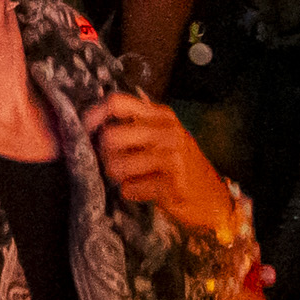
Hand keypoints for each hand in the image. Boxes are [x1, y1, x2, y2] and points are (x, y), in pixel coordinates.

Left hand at [84, 91, 231, 239]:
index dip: (93, 117)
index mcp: (160, 115)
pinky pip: (130, 188)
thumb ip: (132, 125)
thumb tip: (88, 124)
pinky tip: (147, 190)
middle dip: (105, 156)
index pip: (116, 103)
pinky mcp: (173, 183)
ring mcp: (173, 156)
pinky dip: (133, 192)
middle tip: (117, 164)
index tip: (87, 132)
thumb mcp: (159, 136)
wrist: (212, 197)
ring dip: (118, 177)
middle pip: (110, 136)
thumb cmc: (177, 165)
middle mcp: (167, 131)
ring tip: (134, 177)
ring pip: (116, 165)